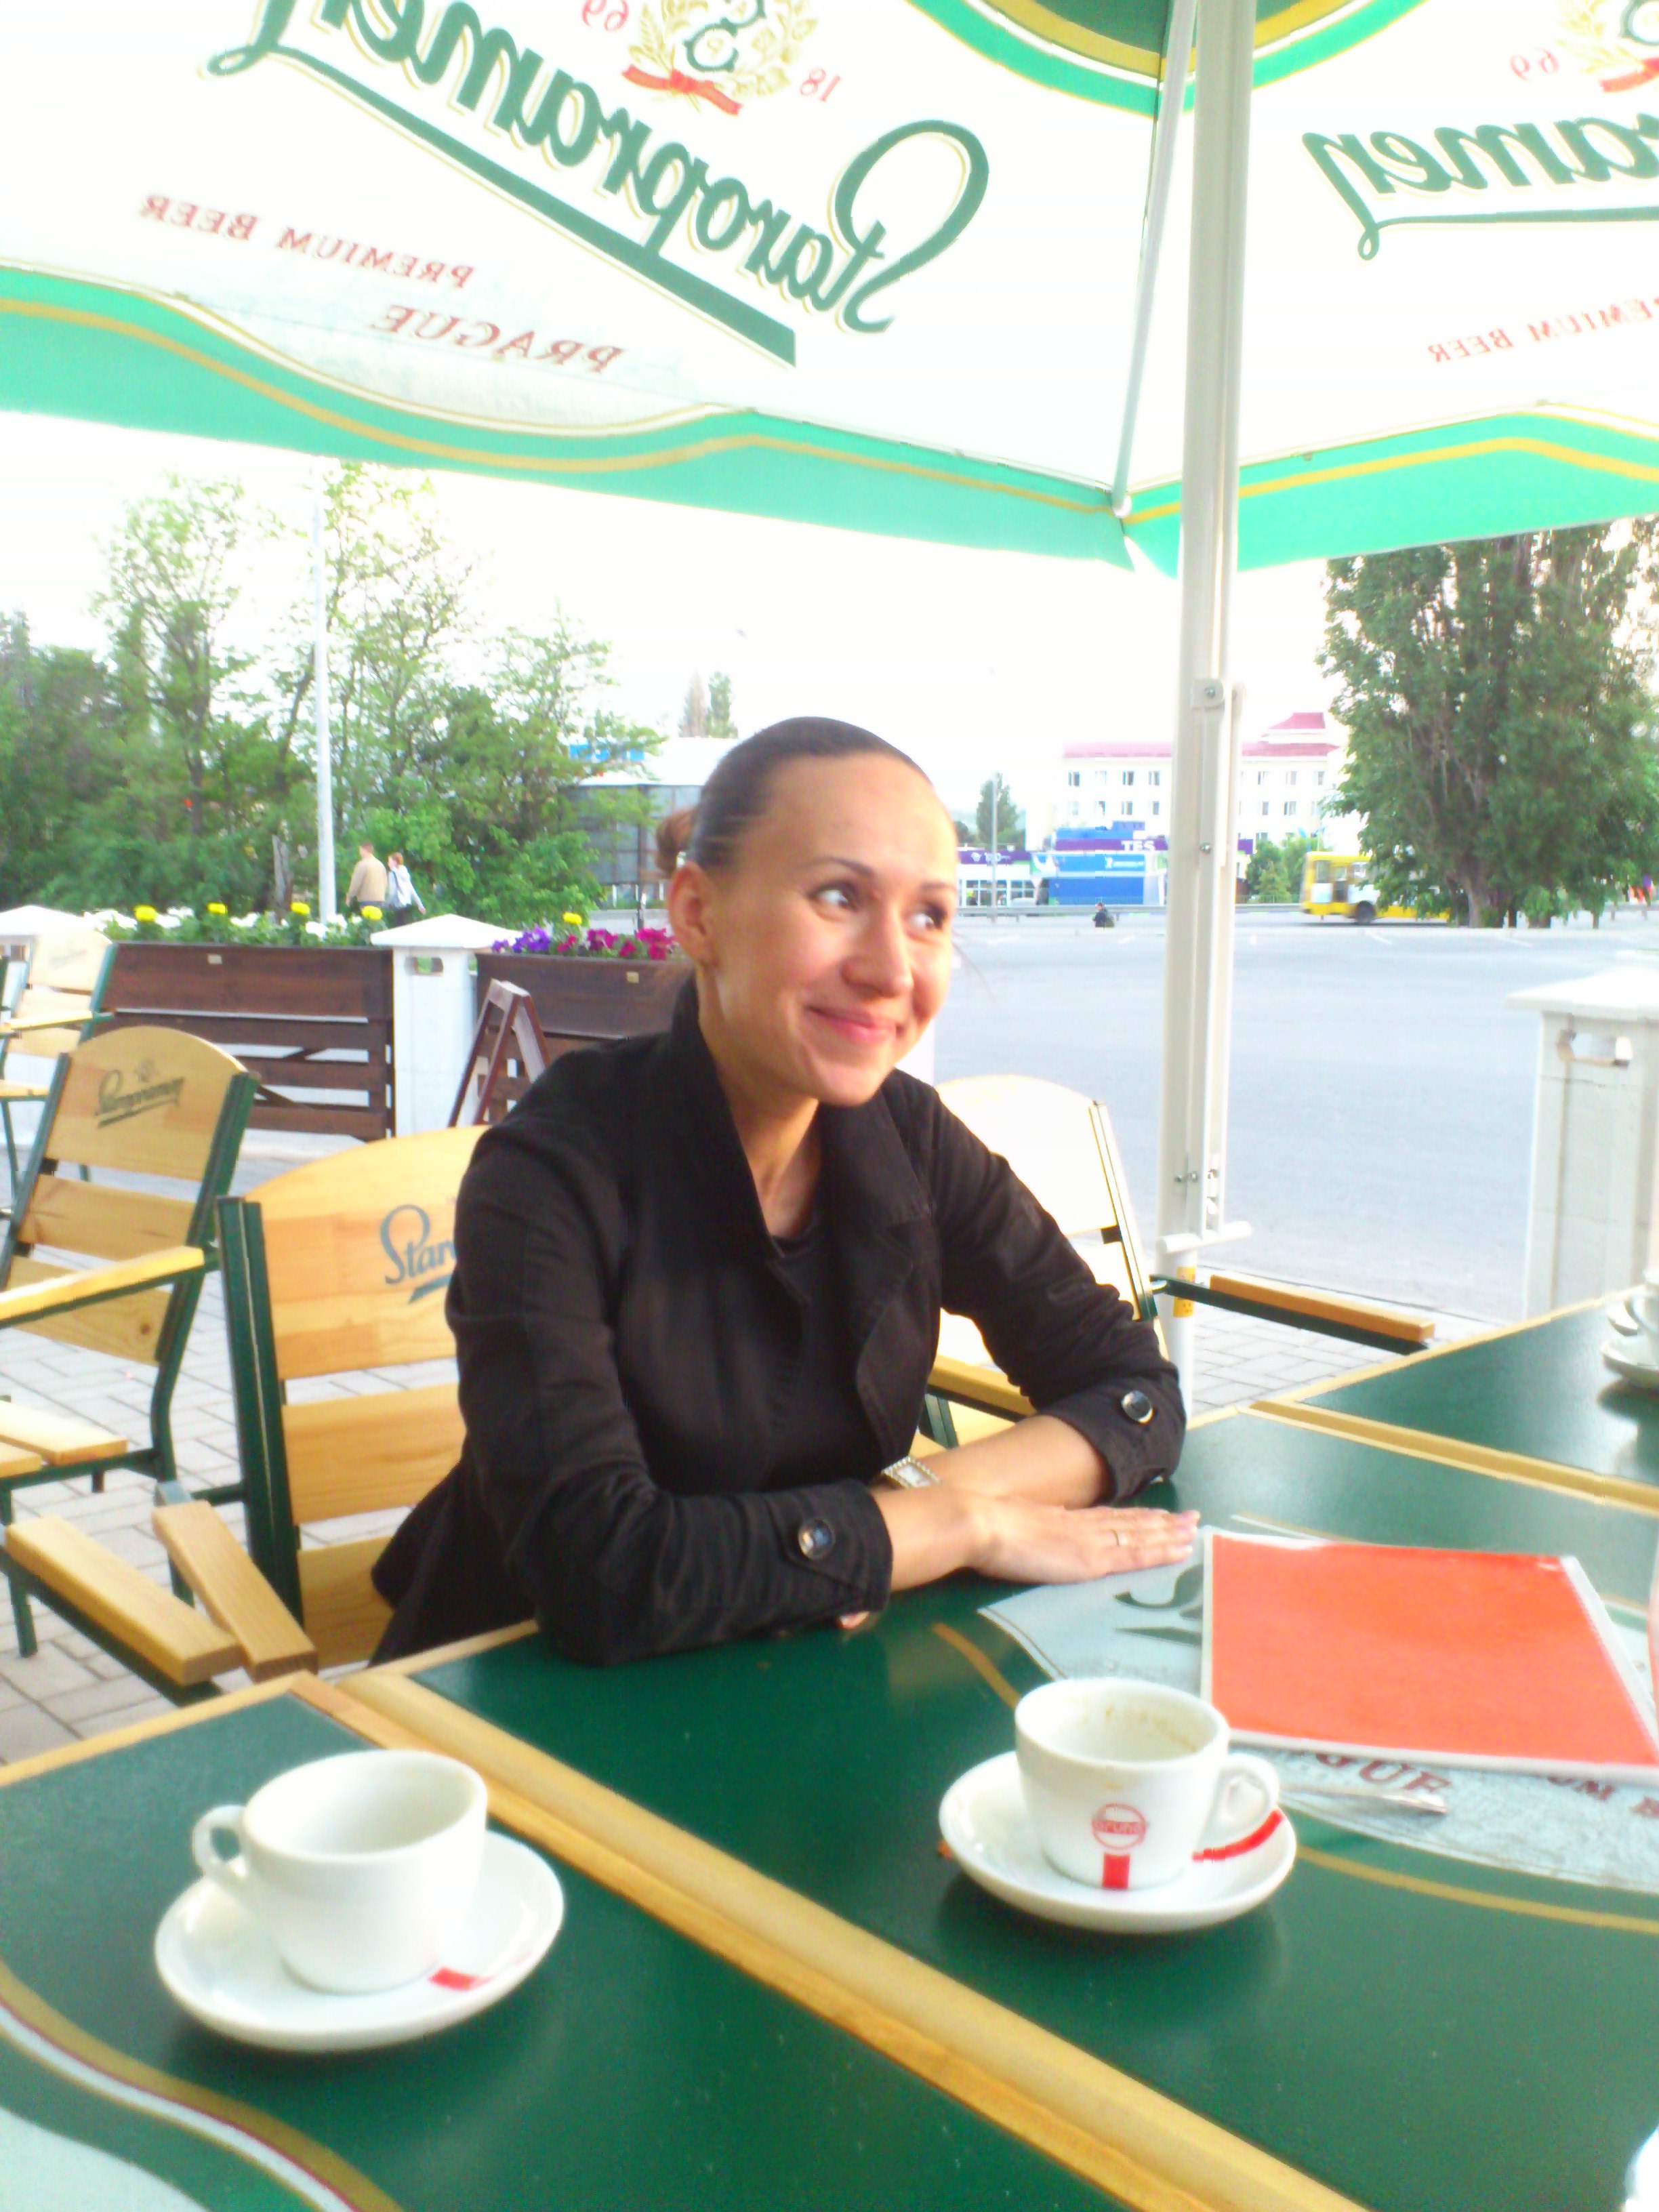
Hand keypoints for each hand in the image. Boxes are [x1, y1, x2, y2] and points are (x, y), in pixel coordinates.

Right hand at [967, 1499, 1198, 1586]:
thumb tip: (1042, 1529)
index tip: (1160, 1513)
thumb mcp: (1019, 1525)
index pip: (1112, 1518)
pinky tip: (1180, 1551)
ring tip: (1194, 1530)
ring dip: (1171, 1533)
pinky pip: (1136, 1555)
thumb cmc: (989, 1529)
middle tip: (1192, 1519)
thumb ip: (1036, 1529)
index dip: (1138, 1516)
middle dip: (1165, 1522)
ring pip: (1142, 1534)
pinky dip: (1161, 1552)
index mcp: (1067, 1519)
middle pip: (1134, 1522)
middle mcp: (1086, 1526)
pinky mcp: (1092, 1560)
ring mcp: (1092, 1541)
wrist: (982, 1525)